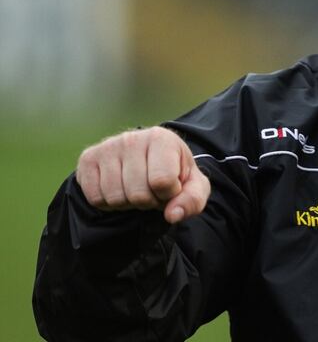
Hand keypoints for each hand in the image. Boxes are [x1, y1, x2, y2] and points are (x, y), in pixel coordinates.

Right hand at [75, 126, 209, 223]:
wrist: (149, 161)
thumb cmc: (175, 174)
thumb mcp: (194, 186)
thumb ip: (191, 201)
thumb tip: (172, 215)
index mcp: (161, 138)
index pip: (162, 181)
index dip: (168, 194)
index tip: (171, 186)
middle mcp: (131, 138)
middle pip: (137, 194)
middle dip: (148, 201)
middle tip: (152, 190)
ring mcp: (107, 147)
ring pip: (115, 198)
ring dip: (128, 203)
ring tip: (136, 189)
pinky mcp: (87, 159)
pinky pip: (95, 198)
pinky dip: (108, 203)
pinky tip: (119, 189)